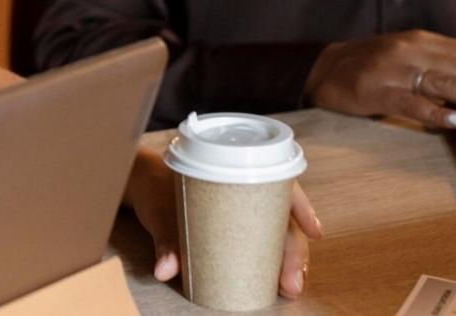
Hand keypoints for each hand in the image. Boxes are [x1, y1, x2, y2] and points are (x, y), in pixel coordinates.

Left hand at [125, 148, 322, 296]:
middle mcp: (244, 186)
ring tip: (292, 285)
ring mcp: (241, 205)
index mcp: (233, 170)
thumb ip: (164, 240)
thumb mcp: (158, 211)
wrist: (141, 182)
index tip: (314, 231)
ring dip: (289, 256)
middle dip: (294, 249)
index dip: (301, 206)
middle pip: (281, 214)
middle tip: (294, 282)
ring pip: (277, 227)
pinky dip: (274, 255)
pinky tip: (282, 276)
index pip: (279, 183)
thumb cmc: (154, 187)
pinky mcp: (234, 222)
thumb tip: (166, 271)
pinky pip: (262, 235)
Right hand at [304, 30, 455, 128]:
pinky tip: (455, 120)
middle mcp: (412, 51)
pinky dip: (433, 111)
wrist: (324, 69)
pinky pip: (409, 103)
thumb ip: (442, 64)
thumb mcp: (409, 56)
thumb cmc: (374, 67)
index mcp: (423, 40)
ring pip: (444, 82)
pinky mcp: (376, 91)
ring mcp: (393, 71)